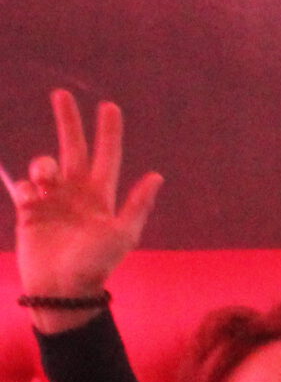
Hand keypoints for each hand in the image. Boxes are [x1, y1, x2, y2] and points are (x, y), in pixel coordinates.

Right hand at [5, 91, 160, 328]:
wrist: (62, 288)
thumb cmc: (96, 264)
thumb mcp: (122, 234)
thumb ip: (138, 205)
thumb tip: (156, 175)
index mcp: (102, 196)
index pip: (107, 156)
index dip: (108, 132)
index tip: (109, 106)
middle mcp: (77, 193)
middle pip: (73, 148)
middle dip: (68, 122)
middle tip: (61, 93)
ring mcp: (52, 200)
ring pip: (44, 164)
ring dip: (43, 164)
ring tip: (45, 181)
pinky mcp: (29, 211)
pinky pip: (23, 186)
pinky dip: (25, 185)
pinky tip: (31, 198)